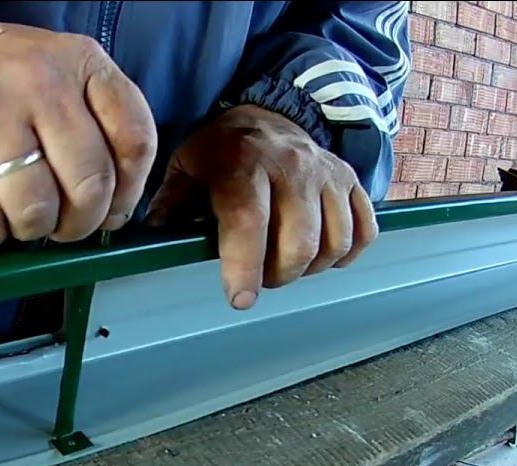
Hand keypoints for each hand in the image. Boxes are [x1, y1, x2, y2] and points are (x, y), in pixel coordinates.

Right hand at [0, 12, 157, 244]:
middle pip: (90, 183)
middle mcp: (40, 82)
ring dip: (32, 229)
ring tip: (19, 217)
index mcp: (80, 63)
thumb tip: (114, 206)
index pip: (134, 139)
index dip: (129, 192)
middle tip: (62, 225)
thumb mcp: (57, 72)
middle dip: (80, 223)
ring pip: (36, 207)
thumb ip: (94, 123)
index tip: (112, 211)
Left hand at [147, 105, 377, 309]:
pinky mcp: (351, 182)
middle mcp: (292, 165)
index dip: (245, 266)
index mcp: (243, 163)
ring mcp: (327, 173)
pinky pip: (364, 231)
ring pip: (334, 243)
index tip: (240, 299)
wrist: (268, 114)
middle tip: (260, 274)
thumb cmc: (223, 153)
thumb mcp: (187, 168)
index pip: (248, 221)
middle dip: (277, 275)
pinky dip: (346, 253)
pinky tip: (320, 251)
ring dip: (309, 268)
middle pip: (299, 243)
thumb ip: (171, 205)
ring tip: (285, 261)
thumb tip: (153, 241)